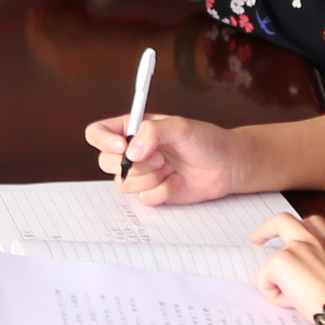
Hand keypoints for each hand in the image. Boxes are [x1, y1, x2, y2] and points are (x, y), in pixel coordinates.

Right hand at [88, 109, 248, 207]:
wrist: (226, 165)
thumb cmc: (205, 140)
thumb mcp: (180, 127)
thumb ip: (153, 132)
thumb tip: (130, 151)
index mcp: (132, 129)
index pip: (98, 133)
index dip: (103, 141)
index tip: (121, 145)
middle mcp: (133, 152)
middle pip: (105, 162)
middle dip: (134, 164)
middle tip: (159, 158)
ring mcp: (142, 174)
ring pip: (122, 183)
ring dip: (148, 178)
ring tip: (169, 168)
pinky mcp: (153, 193)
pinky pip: (143, 198)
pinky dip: (161, 191)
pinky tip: (177, 181)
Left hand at [247, 210, 324, 317]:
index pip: (316, 225)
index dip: (303, 231)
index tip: (297, 241)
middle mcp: (315, 241)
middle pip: (285, 220)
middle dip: (268, 228)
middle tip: (258, 238)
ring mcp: (297, 248)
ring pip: (271, 255)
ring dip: (272, 274)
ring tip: (279, 292)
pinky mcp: (282, 261)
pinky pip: (265, 279)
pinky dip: (273, 294)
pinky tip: (290, 305)